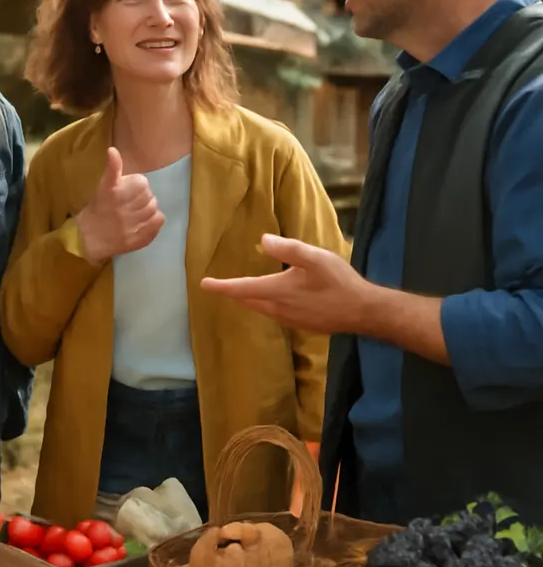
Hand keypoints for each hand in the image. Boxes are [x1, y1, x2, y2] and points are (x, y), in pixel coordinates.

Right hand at [74, 147, 164, 264]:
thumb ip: (112, 168)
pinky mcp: (137, 239)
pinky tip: (145, 221)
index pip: (141, 182)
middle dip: (144, 197)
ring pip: (154, 208)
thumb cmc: (98, 208)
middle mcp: (122, 209)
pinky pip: (158, 222)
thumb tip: (112, 150)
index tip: (130, 190)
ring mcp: (130, 226)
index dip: (138, 185)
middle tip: (134, 202)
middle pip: (149, 196)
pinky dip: (155, 220)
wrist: (88, 238)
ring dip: (149, 208)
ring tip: (139, 212)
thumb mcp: (102, 186)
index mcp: (113, 193)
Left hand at [199, 233, 373, 333]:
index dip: (221, 287)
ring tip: (240, 290)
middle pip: (248, 301)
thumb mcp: (315, 258)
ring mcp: (290, 320)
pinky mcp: (301, 325)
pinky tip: (271, 299)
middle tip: (218, 286)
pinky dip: (264, 305)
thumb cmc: (339, 281)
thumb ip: (288, 249)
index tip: (203, 284)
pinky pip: (275, 314)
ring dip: (248, 300)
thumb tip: (262, 241)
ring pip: (260, 309)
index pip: (241, 289)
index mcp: (278, 291)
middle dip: (232, 294)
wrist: (364, 311)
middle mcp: (279, 309)